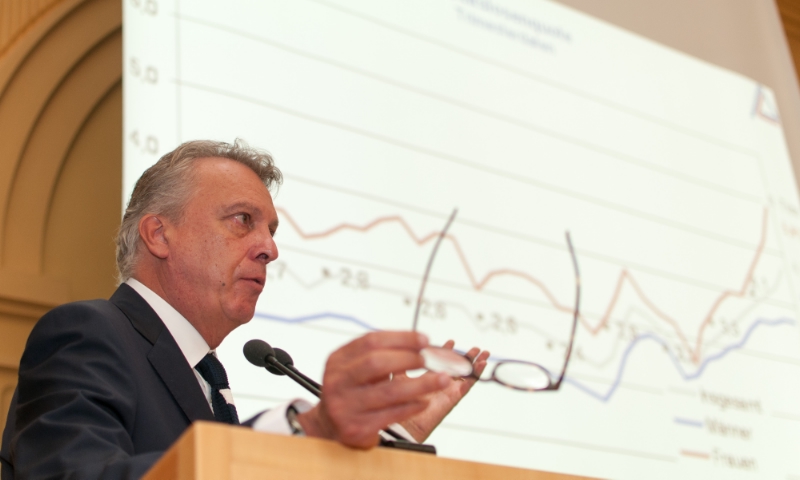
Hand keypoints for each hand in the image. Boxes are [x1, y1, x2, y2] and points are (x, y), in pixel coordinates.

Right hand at [295, 331, 452, 448]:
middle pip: (376, 363)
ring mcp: (345, 406)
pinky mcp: (356, 428)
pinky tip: (424, 402)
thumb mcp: (356, 368)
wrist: (329, 427)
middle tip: (430, 360)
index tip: (423, 339)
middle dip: (408, 358)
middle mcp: (338, 381)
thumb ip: (381, 355)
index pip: (371, 341)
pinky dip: (411, 407)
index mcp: (338, 360)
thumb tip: (421, 345)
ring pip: (388, 391)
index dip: (400, 338)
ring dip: (420, 384)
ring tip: (442, 380)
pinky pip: (390, 414)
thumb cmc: (352, 392)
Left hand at [398, 341, 489, 441]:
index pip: (442, 363)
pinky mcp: (452, 399)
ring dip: (476, 366)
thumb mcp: (398, 379)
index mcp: (430, 379)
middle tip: (476, 349)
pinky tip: (480, 367)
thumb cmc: (399, 406)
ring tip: (485, 355)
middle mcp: (441, 385)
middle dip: (468, 357)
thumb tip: (397, 352)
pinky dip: (474, 376)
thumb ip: (399, 366)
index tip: (451, 341)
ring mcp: (448, 391)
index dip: (447, 352)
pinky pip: (466, 386)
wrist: (403, 424)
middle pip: (459, 369)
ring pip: (466, 377)